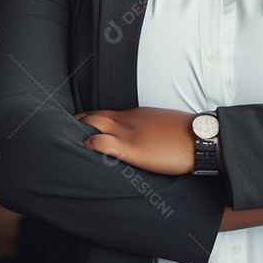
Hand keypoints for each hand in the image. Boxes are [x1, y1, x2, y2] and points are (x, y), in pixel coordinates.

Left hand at [74, 107, 194, 174]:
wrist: (201, 137)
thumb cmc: (187, 134)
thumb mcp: (164, 125)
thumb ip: (150, 128)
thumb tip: (147, 138)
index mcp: (137, 115)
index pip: (107, 114)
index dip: (91, 120)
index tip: (80, 125)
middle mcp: (129, 120)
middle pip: (96, 116)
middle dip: (78, 121)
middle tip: (62, 128)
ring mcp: (129, 133)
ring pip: (95, 124)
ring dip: (79, 129)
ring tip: (62, 136)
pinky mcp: (132, 148)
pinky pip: (104, 142)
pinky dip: (90, 142)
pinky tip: (83, 145)